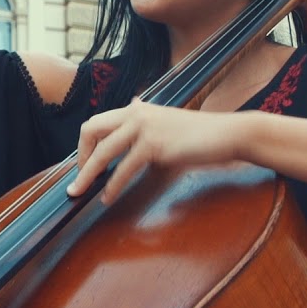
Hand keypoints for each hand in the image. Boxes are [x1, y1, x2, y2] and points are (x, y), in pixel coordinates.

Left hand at [67, 99, 246, 204]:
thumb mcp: (165, 127)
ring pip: (103, 152)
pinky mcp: (154, 145)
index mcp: (136, 109)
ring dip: (87, 175)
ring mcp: (144, 127)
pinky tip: (108, 198)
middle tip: (77, 180)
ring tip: (79, 193)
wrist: (229, 135)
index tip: (84, 166)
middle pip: (90, 130)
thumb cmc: (200, 137)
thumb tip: (129, 122)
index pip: (96, 122)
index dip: (84, 146)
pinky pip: (124, 169)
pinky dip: (112, 186)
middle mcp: (136, 113)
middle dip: (80, 157)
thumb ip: (144, 129)